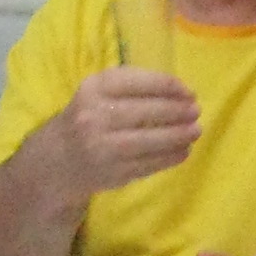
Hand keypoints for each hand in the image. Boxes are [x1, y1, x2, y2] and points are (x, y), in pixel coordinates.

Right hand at [38, 68, 200, 197]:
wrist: (58, 160)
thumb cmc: (89, 117)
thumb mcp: (100, 92)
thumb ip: (133, 85)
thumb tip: (180, 92)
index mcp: (94, 89)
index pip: (137, 82)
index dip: (168, 86)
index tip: (189, 92)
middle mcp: (95, 117)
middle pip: (146, 112)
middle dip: (177, 111)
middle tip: (196, 112)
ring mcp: (103, 147)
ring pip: (150, 141)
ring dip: (179, 136)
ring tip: (196, 131)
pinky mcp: (113, 173)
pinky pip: (149, 164)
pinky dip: (170, 157)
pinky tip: (183, 151)